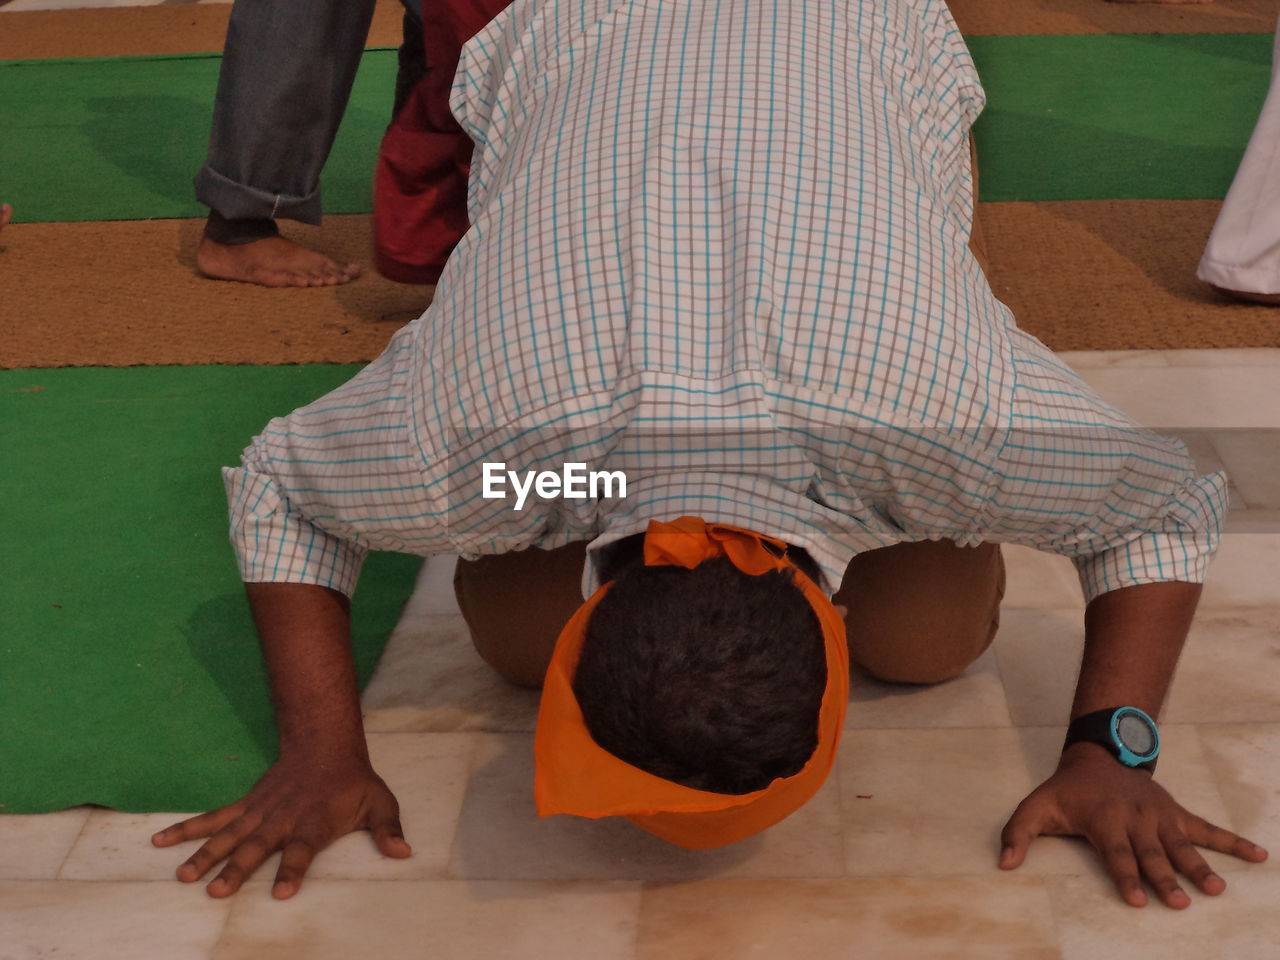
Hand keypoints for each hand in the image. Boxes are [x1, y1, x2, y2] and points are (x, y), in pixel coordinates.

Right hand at [152, 754, 410, 898]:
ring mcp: (260, 811)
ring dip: (205, 854)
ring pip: (229, 834)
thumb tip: (405, 853)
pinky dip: (187, 829)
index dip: (292, 870)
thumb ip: (389, 829)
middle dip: (237, 869)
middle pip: (257, 846)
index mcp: (315, 821)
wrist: (325, 745)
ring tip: (182, 876)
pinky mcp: (246, 805)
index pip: (303, 849)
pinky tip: (160, 842)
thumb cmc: (354, 782)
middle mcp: (283, 818)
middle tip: (216, 892)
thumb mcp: (380, 802)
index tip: (280, 893)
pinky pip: (213, 818)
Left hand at [999, 742, 1267, 908]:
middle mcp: (1135, 818)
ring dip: (1199, 866)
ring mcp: (1160, 815)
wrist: (1099, 756)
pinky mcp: (1176, 813)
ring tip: (1215, 889)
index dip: (1126, 876)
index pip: (1116, 853)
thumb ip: (1017, 834)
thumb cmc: (1066, 791)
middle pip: (1152, 853)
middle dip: (1164, 877)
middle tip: (1179, 902)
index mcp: (1103, 819)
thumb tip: (1004, 864)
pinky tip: (1258, 855)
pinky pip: (1208, 828)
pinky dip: (1233, 842)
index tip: (1139, 900)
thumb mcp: (1036, 806)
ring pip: (1182, 844)